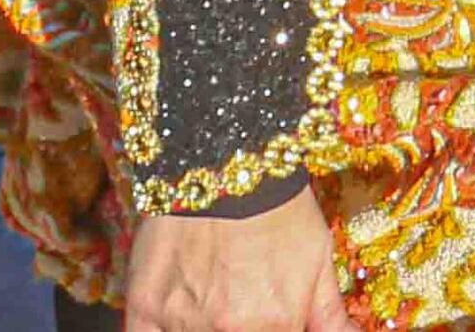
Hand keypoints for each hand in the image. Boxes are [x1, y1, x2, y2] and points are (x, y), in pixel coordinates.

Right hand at [121, 190, 351, 330]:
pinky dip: (162, 330)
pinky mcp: (143, 306)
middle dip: (239, 326)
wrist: (228, 159)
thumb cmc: (279, 206)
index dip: (273, 328)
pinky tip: (179, 308)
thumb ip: (331, 317)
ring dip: (203, 324)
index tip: (269, 318)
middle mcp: (228, 330)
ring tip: (213, 291)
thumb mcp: (318, 259)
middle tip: (238, 296)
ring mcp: (182, 320)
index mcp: (277, 324)